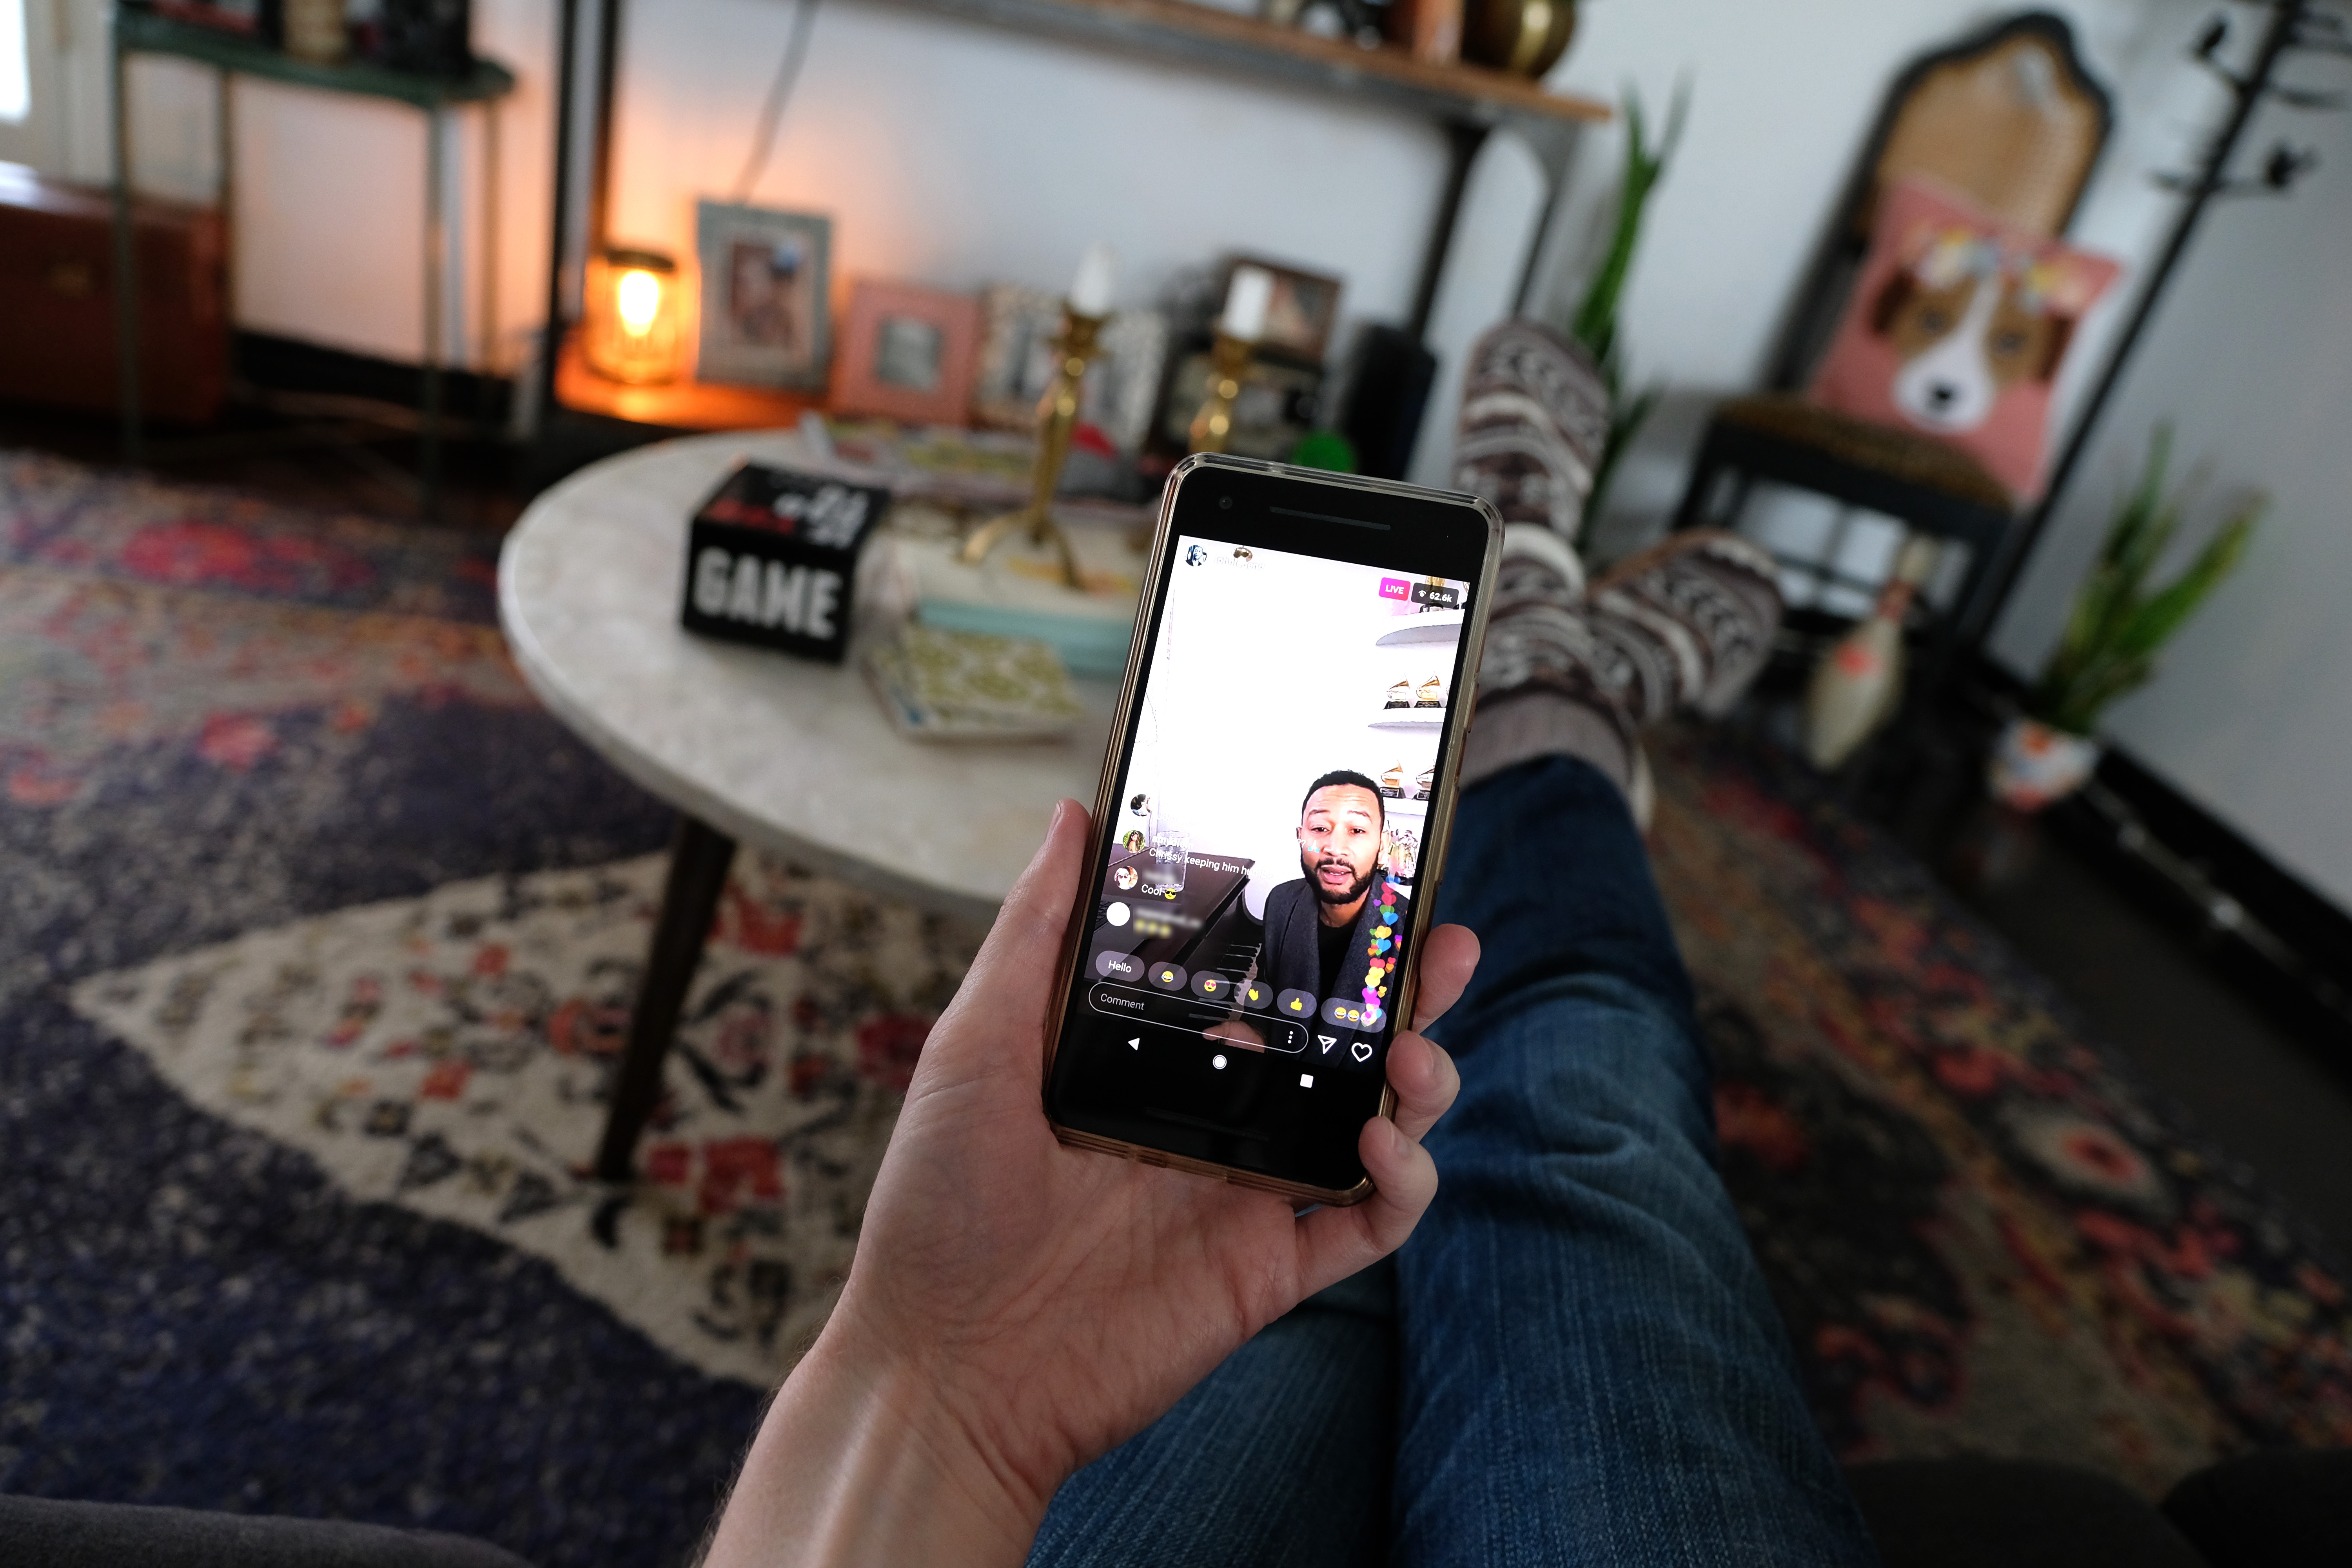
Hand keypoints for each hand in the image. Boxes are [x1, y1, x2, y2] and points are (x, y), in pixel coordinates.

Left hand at [704, 799, 1476, 1567]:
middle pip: (1341, 1043)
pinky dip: (1402, 1182)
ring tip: (1415, 1049)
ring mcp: (1248, 1195)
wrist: (942, 1367)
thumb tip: (1071, 816)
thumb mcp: (977, 1045)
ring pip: (1376, 1124)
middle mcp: (1216, 1119)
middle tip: (1445, 943)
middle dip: (1406, 992)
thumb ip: (1034, 932)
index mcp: (1158, 1061)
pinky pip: (1369, 1225)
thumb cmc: (937, 1205)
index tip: (1368, 879)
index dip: (1322, 937)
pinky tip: (1377, 1141)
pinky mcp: (1268, 1271)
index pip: (1265, 984)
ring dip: (1422, 1080)